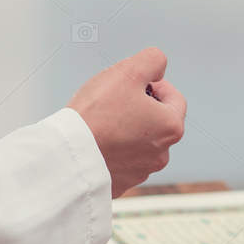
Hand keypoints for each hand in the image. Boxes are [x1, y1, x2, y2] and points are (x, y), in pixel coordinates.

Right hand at [68, 47, 185, 196]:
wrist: (69, 155)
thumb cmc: (96, 114)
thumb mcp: (128, 71)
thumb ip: (153, 60)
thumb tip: (158, 66)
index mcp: (171, 127)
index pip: (174, 98)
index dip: (154, 84)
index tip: (135, 83)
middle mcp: (162, 154)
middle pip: (158, 121)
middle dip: (141, 107)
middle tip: (116, 100)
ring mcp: (141, 172)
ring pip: (140, 142)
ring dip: (128, 129)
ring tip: (103, 121)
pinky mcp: (121, 183)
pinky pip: (122, 160)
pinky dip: (114, 149)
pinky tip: (97, 140)